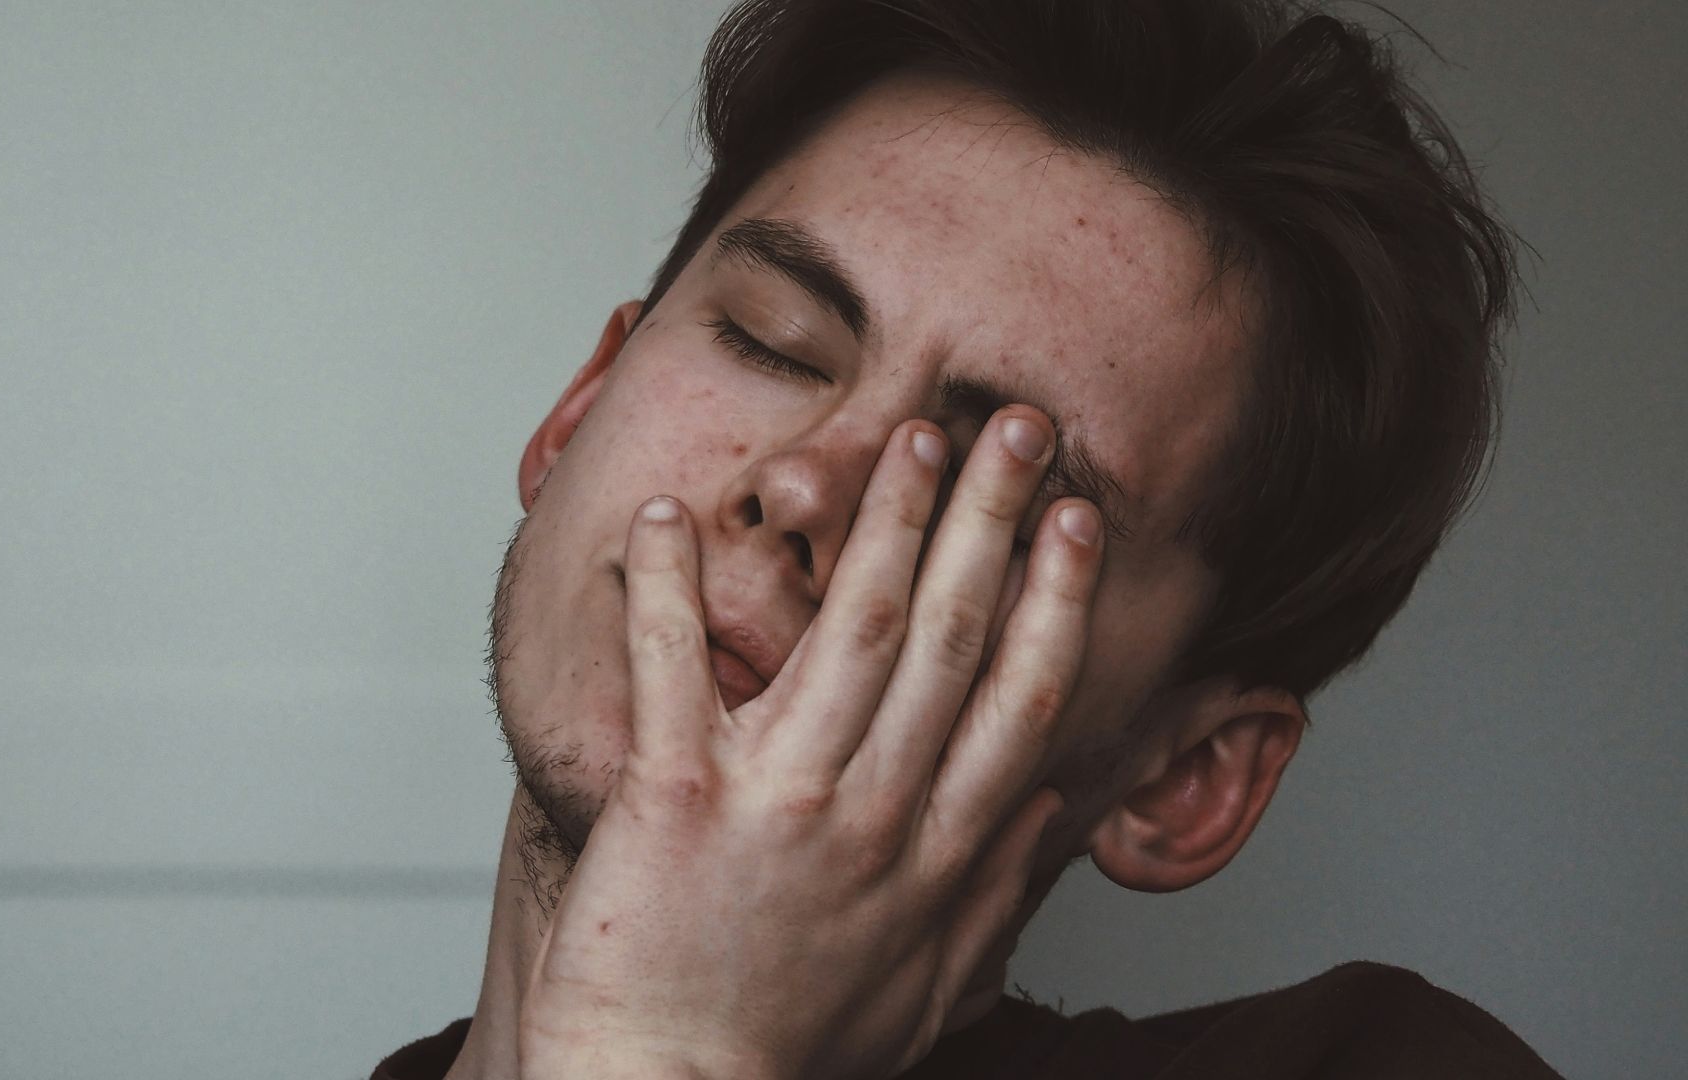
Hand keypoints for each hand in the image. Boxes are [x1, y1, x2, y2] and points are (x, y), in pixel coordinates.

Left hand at [518, 407, 1103, 1079]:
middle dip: (991, 519)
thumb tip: (1049, 809)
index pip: (1019, 699)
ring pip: (850, 630)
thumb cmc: (785, 1048)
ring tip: (909, 438)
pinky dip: (665, 588)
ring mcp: (779, 798)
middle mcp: (873, 811)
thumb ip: (992, 896)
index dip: (1055, 599)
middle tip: (1016, 428)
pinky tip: (669, 515)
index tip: (1076, 522)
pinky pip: (674, 668)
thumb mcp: (925, 992)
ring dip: (885, 522)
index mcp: (935, 852)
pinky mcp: (676, 797)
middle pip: (953, 636)